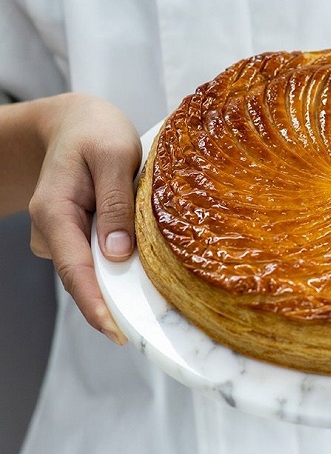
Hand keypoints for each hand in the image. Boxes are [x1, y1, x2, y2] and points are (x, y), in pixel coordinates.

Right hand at [28, 94, 141, 343]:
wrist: (74, 121)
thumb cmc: (94, 131)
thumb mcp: (112, 154)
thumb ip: (115, 202)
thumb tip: (118, 254)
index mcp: (54, 212)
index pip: (74, 269)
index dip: (96, 305)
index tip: (117, 332)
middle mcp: (50, 230)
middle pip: (83, 277)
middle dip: (114, 302)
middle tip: (153, 325)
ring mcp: (61, 235)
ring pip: (92, 269)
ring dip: (120, 280)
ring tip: (157, 289)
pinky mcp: (77, 234)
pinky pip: (97, 257)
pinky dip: (118, 263)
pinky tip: (144, 260)